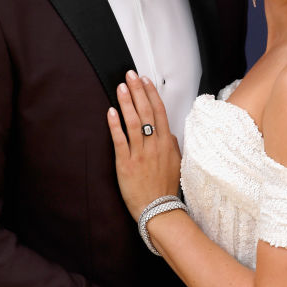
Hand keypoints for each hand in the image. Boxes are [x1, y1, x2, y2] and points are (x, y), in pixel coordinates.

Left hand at [107, 71, 180, 219]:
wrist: (159, 210)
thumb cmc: (165, 189)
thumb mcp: (176, 164)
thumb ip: (172, 146)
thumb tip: (169, 133)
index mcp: (166, 144)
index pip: (159, 112)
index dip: (151, 94)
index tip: (145, 81)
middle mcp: (154, 145)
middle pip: (147, 112)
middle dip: (137, 91)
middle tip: (130, 76)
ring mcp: (140, 154)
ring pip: (134, 122)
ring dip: (127, 103)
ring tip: (120, 87)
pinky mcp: (126, 163)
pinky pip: (120, 140)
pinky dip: (115, 125)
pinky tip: (110, 112)